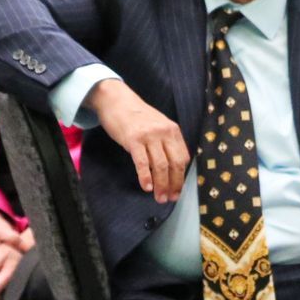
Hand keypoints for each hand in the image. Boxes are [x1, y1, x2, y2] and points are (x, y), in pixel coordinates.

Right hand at [91, 80, 189, 202]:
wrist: (116, 100)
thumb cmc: (136, 116)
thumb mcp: (158, 126)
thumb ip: (166, 142)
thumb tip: (172, 167)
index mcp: (172, 130)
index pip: (183, 158)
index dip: (181, 177)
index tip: (177, 191)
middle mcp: (164, 132)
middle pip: (174, 164)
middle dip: (174, 185)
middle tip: (170, 198)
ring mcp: (149, 135)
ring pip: (160, 165)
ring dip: (161, 185)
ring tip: (159, 197)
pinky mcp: (133, 139)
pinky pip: (142, 162)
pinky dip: (146, 177)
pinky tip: (146, 187)